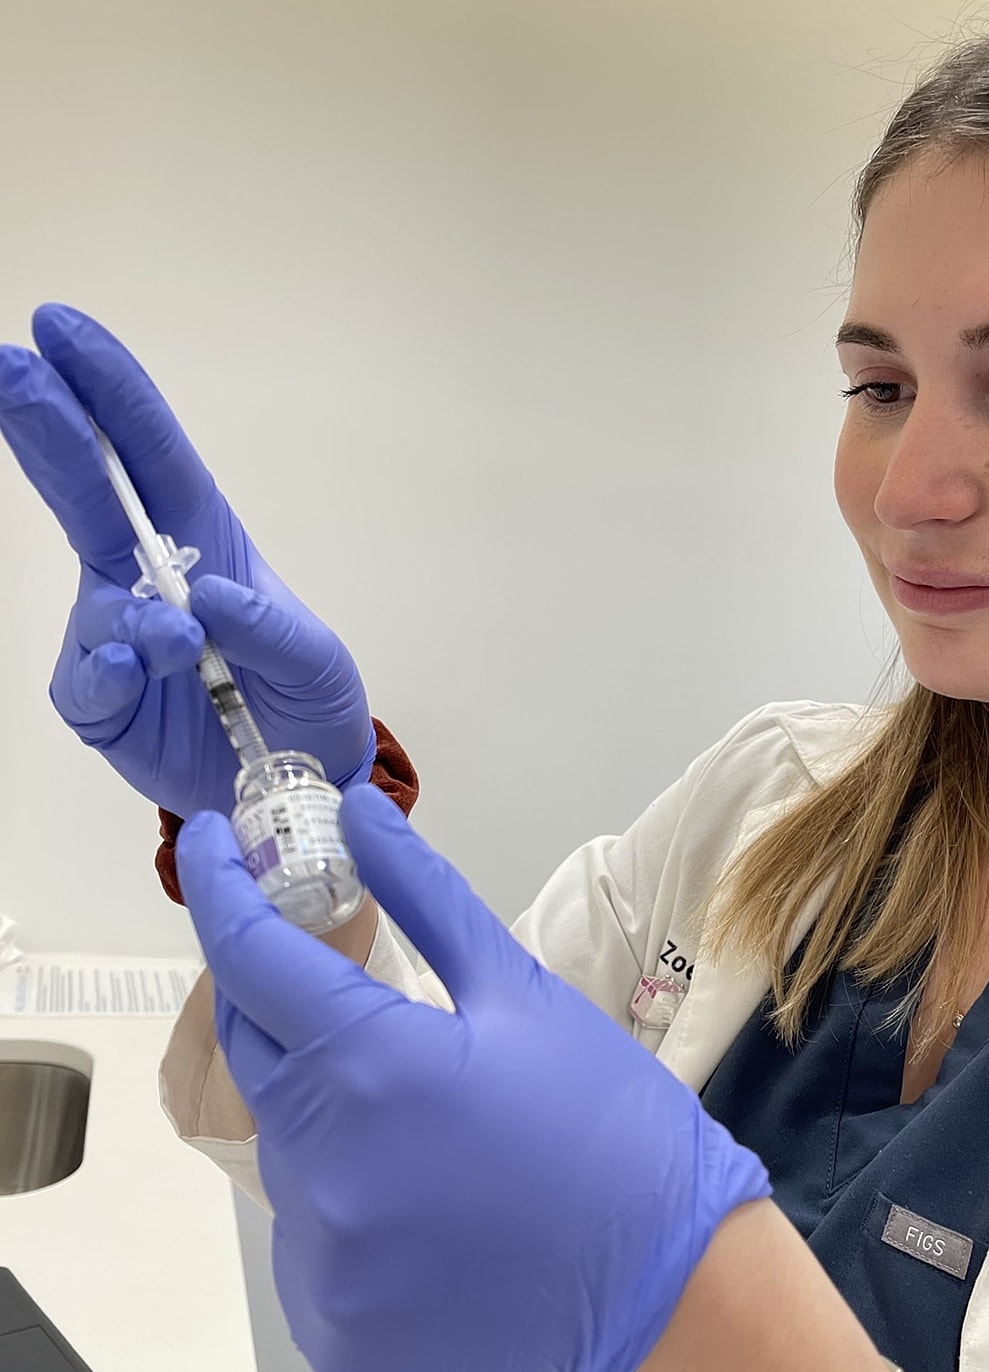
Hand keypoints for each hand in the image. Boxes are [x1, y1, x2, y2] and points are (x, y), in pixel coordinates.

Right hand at [0, 305, 373, 817]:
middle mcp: (147, 575)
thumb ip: (271, 628)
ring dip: (127, 614)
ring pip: (96, 601)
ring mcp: (116, 635)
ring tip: (176, 644)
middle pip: (88, 492)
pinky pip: (86, 679)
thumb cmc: (306, 700)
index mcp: (201, 537)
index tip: (60, 330)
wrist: (296, 783)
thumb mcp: (317, 661)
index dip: (109, 390)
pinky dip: (105, 673)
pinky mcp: (102, 700)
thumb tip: (208, 598)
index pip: (148, 451)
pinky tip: (128, 673)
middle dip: (50, 428)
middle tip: (12, 370)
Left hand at [176, 785, 769, 1371]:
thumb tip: (356, 811)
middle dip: (283, 1000)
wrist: (667, 1280)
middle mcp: (324, 1169)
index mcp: (372, 1067)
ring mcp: (322, 1263)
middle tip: (343, 985)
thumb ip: (422, 893)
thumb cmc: (605, 1120)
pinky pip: (306, 1237)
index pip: (248, 955)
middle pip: (254, 1048)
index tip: (211, 843)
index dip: (221, 886)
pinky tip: (421, 1196)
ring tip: (424, 1117)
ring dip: (325, 1107)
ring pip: (284, 1144)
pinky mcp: (332, 1331)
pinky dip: (342, 1200)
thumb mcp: (519, 990)